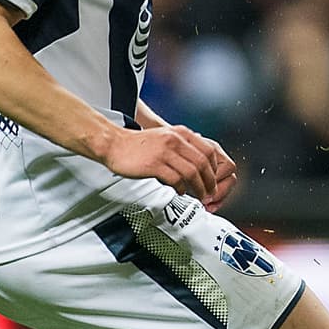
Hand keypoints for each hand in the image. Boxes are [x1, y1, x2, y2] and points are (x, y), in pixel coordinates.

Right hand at [105, 123, 237, 209]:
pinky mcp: (154, 164)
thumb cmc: (138, 144)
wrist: (114, 144)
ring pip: (191, 172)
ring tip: (198, 195)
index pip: (208, 150)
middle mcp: (175, 140)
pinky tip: (180, 191)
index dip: (214, 168)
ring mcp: (165, 152)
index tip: (214, 179)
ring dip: (198, 187)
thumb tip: (198, 162)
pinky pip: (175, 179)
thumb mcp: (165, 137)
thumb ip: (182, 146)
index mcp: (180, 133)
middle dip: (209, 181)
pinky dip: (181, 188)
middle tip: (210, 192)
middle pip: (202, 162)